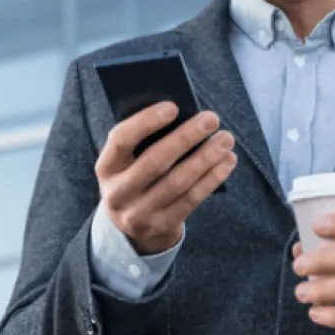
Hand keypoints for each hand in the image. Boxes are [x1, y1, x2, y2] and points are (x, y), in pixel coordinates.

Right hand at [95, 102, 236, 254]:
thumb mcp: (129, 162)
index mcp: (106, 167)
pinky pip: (191, 199)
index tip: (173, 106)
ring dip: (206, 157)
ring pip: (178, 182)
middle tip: (212, 118)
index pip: (121, 140)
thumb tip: (184, 116)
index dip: (146, 122)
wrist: (132, 228)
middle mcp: (118, 193)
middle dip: (186, 137)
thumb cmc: (138, 177)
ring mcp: (139, 213)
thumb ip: (146, 141)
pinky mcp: (162, 226)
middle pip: (155, 161)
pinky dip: (212, 178)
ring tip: (226, 139)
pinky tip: (228, 161)